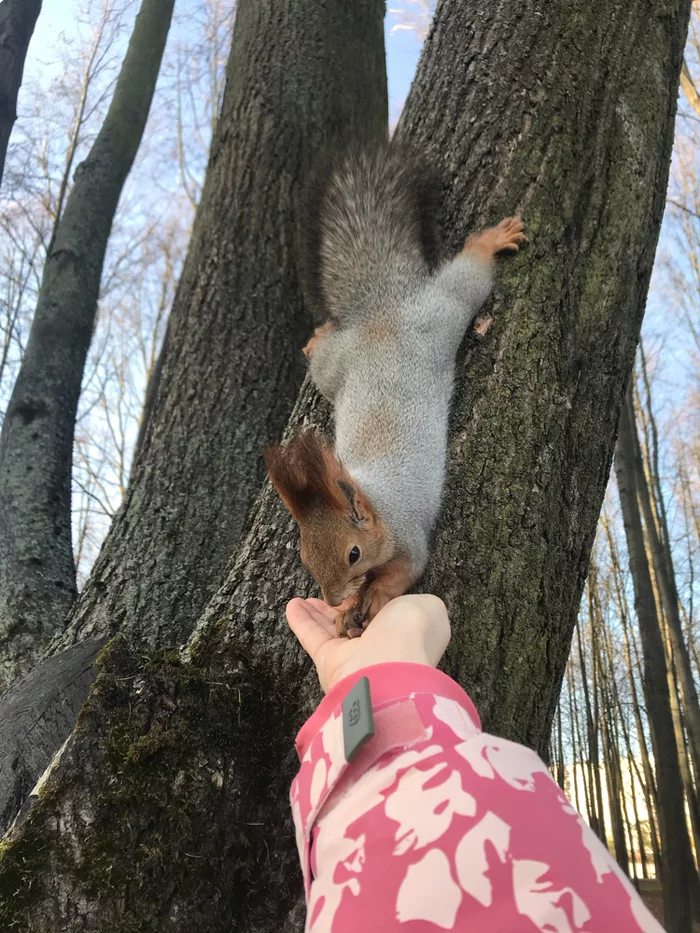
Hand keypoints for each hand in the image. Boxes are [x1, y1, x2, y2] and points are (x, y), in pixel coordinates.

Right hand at [286, 594, 450, 692]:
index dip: (374, 598)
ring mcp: (353, 656)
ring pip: (332, 629)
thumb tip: (407, 605)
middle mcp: (379, 646)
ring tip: (304, 598)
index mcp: (405, 633)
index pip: (386, 614)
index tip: (362, 585)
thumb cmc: (410, 632)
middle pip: (355, 621)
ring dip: (317, 612)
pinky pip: (312, 636)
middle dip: (341, 607)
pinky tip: (292, 605)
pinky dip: (301, 620)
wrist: (389, 665)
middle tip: (330, 593)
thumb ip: (418, 602)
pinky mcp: (329, 661)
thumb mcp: (427, 605)